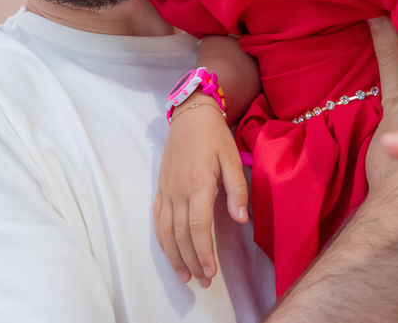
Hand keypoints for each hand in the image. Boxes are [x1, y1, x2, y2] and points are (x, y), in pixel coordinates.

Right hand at [153, 97, 248, 287]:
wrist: (189, 115)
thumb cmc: (214, 136)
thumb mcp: (232, 157)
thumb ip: (237, 189)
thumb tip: (240, 219)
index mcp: (198, 184)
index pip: (198, 226)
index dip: (203, 252)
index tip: (212, 272)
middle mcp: (178, 190)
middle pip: (181, 234)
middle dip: (192, 261)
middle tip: (203, 282)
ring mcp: (166, 190)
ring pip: (165, 231)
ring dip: (174, 256)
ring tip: (185, 276)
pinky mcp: (161, 188)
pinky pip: (157, 219)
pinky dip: (162, 239)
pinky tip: (170, 252)